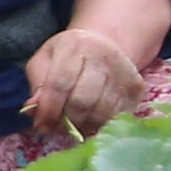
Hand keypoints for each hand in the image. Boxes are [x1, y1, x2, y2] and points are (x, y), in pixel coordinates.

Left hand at [23, 22, 146, 143]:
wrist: (103, 44)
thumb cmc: (67, 56)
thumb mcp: (45, 62)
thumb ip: (37, 85)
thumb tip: (33, 110)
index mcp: (74, 45)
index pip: (59, 84)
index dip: (49, 109)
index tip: (41, 125)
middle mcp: (103, 54)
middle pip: (82, 100)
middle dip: (66, 120)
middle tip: (58, 126)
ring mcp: (124, 70)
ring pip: (101, 112)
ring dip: (83, 125)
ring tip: (74, 124)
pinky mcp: (137, 86)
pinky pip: (117, 116)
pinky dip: (101, 124)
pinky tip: (91, 119)